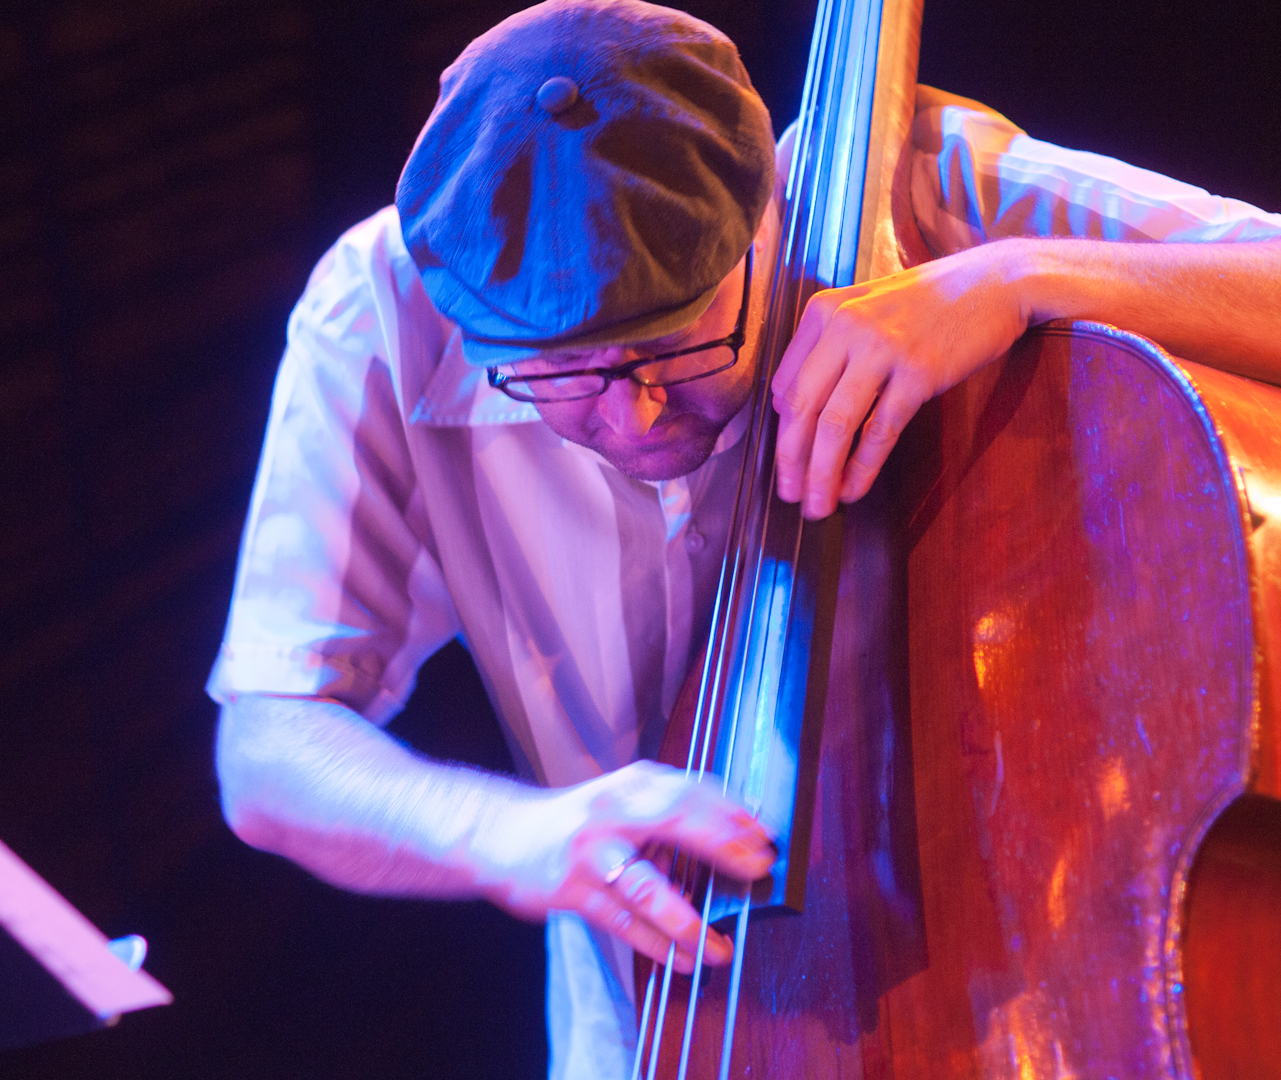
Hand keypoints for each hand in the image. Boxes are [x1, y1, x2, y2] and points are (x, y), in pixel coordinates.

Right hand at [471, 761, 774, 972]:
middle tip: (757, 869)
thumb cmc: (577, 820)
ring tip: (719, 948)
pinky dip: (655, 946)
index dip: (730, 809)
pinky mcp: (570, 891)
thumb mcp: (620, 798)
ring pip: (646, 888)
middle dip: (720, 845)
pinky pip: (621, 923)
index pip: (688, 789)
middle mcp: (612, 813)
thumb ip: (667, 809)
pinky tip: (682, 962)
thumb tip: (734, 828)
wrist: (499, 833)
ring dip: (687, 921)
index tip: (765, 831)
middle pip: (673, 821)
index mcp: (631, 785)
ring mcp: (590, 853)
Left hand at [772, 241, 1030, 516]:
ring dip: (822, 474)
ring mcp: (883, 349)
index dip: (781, 433)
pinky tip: (854, 490)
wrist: (997, 282)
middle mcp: (845, 327)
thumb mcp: (866, 308)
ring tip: (818, 506)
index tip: (786, 463)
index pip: (784, 386)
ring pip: (835, 425)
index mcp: (823, 312)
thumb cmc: (929, 301)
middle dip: (790, 461)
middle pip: (801, 408)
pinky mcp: (919, 372)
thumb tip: (790, 405)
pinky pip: (880, 430)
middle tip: (790, 496)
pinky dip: (863, 467)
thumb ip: (828, 347)